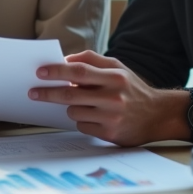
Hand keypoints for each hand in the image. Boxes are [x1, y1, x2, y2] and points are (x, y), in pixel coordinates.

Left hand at [28, 51, 182, 146]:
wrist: (159, 115)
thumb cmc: (132, 89)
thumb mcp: (117, 67)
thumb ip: (92, 60)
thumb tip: (65, 59)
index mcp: (114, 77)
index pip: (78, 71)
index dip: (56, 71)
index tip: (40, 72)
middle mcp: (113, 97)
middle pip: (70, 94)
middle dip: (48, 93)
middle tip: (33, 92)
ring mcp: (111, 117)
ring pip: (73, 112)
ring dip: (71, 107)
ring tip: (84, 104)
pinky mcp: (110, 134)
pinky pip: (82, 126)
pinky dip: (82, 120)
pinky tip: (94, 117)